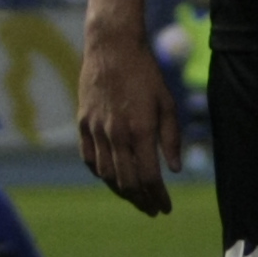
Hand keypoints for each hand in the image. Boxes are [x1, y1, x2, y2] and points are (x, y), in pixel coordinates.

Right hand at [78, 26, 182, 216]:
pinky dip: (100, 174)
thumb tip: (175, 169)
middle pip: (127, 182)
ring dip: (121, 191)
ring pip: (107, 175)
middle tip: (152, 209)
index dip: (158, 197)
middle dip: (142, 200)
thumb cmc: (146, 73)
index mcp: (140, 130)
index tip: (165, 208)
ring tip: (134, 198)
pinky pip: (89, 159)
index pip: (149, 177)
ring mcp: (96, 130)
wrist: (112, 47)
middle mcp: (116, 134)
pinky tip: (111, 179)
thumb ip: (171, 138)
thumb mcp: (167, 103)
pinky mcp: (83, 123)